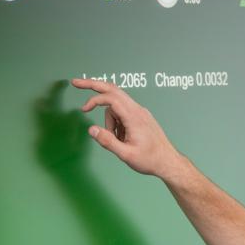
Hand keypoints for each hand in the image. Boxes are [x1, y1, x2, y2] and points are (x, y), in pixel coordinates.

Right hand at [71, 78, 186, 181]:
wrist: (168, 162)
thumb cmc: (150, 160)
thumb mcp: (126, 155)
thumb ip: (108, 142)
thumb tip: (91, 130)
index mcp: (134, 117)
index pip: (111, 98)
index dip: (94, 100)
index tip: (83, 109)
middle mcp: (137, 110)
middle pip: (112, 90)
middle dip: (93, 86)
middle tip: (76, 82)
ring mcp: (140, 112)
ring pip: (116, 106)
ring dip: (110, 120)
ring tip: (118, 141)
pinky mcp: (141, 117)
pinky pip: (123, 113)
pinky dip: (117, 123)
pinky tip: (123, 138)